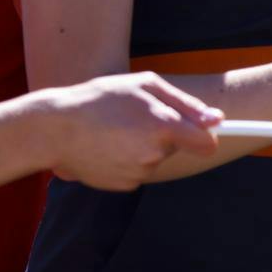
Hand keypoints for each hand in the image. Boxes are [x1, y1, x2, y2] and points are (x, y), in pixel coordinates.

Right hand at [43, 73, 222, 189]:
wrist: (54, 129)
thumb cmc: (100, 99)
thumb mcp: (144, 86)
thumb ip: (184, 104)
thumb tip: (217, 120)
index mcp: (162, 127)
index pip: (207, 144)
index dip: (209, 137)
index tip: (212, 133)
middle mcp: (153, 155)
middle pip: (176, 148)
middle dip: (164, 134)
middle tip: (135, 117)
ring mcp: (137, 174)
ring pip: (155, 159)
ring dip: (143, 146)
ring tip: (115, 129)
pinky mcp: (122, 186)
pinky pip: (137, 171)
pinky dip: (127, 159)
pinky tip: (107, 145)